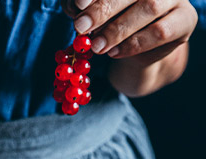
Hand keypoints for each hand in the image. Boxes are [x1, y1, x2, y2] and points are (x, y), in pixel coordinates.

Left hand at [63, 0, 197, 63]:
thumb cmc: (112, 21)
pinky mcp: (185, 19)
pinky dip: (134, 44)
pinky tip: (115, 53)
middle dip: (103, 9)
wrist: (136, 48)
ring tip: (97, 47)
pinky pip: (160, 31)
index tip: (78, 4)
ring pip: (149, 7)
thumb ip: (83, 7)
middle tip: (81, 28)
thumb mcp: (93, 13)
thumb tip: (74, 7)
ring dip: (118, 30)